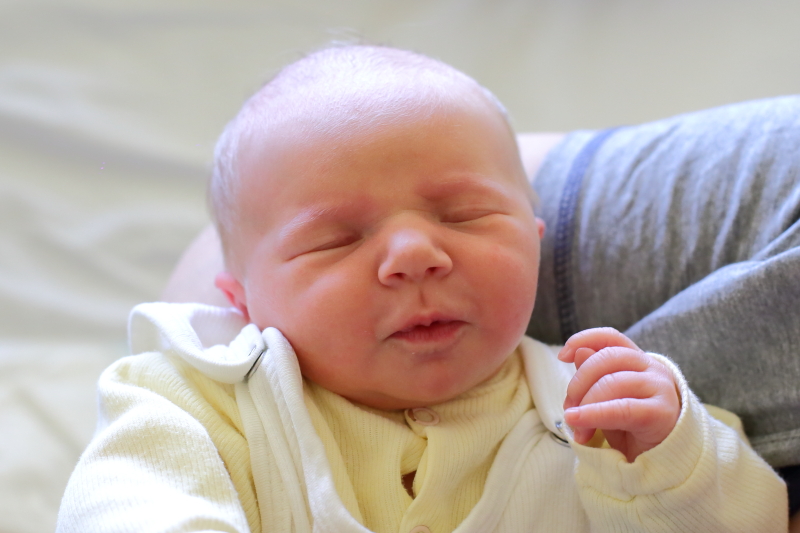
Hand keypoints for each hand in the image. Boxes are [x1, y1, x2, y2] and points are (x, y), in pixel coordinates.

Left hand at [558, 328, 680, 461]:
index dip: (584, 339)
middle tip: (569, 410)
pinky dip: (594, 415)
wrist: (662, 465)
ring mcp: (660, 388)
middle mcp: (652, 369)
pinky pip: (622, 408)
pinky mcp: (663, 412)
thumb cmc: (632, 431)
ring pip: (612, 382)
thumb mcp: (606, 402)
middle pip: (606, 358)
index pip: (611, 338)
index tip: (562, 355)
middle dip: (578, 383)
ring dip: (586, 405)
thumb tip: (578, 352)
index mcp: (637, 362)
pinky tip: (578, 423)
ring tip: (578, 429)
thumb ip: (594, 378)